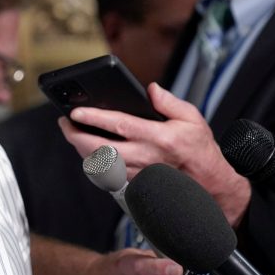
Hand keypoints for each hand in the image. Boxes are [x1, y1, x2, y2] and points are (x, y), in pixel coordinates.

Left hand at [58, 82, 250, 225]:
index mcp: (157, 137)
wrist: (209, 185)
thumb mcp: (192, 118)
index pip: (118, 126)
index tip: (75, 112)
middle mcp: (143, 156)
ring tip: (72, 133)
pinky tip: (87, 150)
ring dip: (81, 148)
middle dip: (75, 135)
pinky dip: (92, 161)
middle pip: (99, 148)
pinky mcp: (134, 183)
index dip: (93, 118)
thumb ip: (169, 101)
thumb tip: (150, 89)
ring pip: (98, 163)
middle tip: (65, 123)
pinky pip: (105, 174)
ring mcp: (136, 172)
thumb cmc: (200, 151)